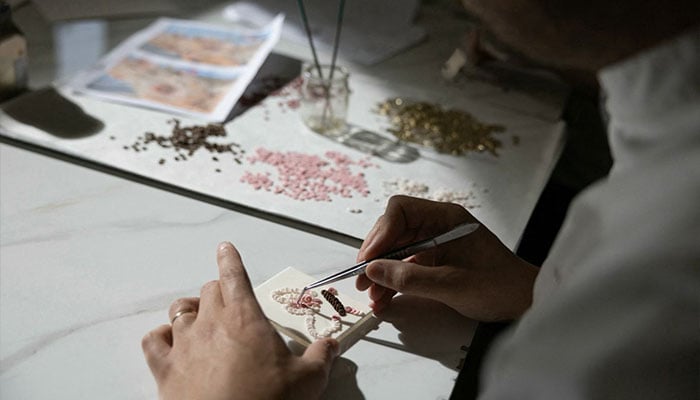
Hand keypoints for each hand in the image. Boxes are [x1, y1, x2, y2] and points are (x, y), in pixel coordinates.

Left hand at [142, 242, 338, 399]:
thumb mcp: (307, 380)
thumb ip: (321, 357)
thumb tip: (331, 346)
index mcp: (245, 318)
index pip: (234, 276)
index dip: (230, 259)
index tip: (226, 249)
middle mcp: (211, 324)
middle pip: (209, 290)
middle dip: (220, 290)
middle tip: (231, 301)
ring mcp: (184, 345)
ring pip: (180, 309)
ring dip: (191, 309)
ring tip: (200, 316)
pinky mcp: (165, 369)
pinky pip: (154, 340)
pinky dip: (161, 336)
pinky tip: (170, 341)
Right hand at [356, 195, 537, 320]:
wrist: (523, 301)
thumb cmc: (498, 286)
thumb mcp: (450, 284)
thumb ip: (409, 278)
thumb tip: (373, 271)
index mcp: (446, 218)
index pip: (401, 211)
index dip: (381, 233)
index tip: (369, 259)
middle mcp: (438, 225)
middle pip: (394, 230)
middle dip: (376, 256)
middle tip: (362, 280)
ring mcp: (436, 242)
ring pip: (396, 250)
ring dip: (381, 272)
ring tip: (371, 296)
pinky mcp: (435, 260)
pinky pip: (406, 265)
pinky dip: (393, 281)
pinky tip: (384, 299)